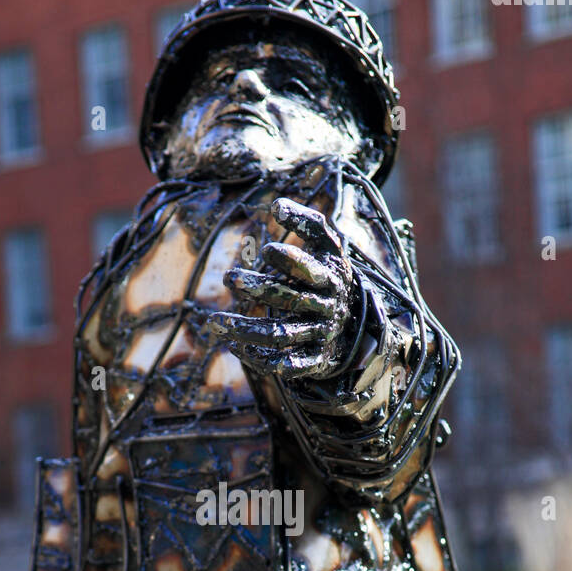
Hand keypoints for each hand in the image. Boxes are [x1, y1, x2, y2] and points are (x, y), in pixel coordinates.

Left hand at [214, 197, 357, 378]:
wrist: (357, 324)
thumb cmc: (331, 275)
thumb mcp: (329, 246)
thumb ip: (307, 222)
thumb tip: (276, 205)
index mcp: (330, 278)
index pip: (310, 271)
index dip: (290, 261)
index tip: (267, 251)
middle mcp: (325, 308)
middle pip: (290, 300)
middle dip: (259, 289)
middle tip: (230, 277)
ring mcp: (319, 336)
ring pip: (280, 335)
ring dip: (246, 330)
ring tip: (214, 321)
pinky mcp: (313, 360)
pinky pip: (284, 365)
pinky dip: (258, 358)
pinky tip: (232, 345)